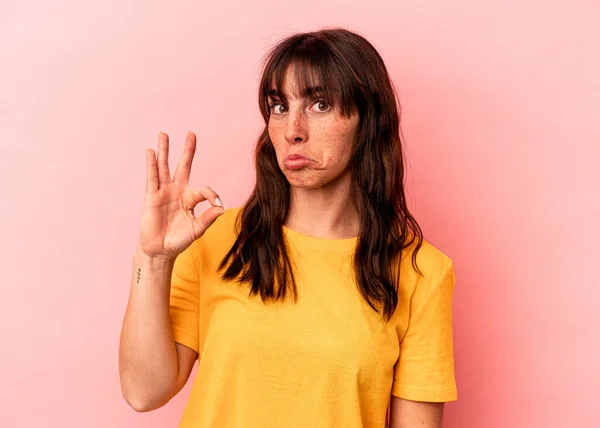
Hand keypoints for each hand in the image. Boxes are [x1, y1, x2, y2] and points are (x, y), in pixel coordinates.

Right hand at [138, 131, 224, 259]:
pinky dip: (152, 164)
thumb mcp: (197, 229)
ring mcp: (164, 192)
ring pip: (165, 167)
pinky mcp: (152, 197)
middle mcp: (178, 192)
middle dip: (188, 150)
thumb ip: (208, 218)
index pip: (204, 190)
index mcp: (190, 199)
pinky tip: (151, 152)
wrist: (160, 250)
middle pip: (184, 166)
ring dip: (165, 150)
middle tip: (191, 133)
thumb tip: (222, 208)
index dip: (212, 195)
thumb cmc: (179, 240)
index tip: (218, 204)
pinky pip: (152, 178)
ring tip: (164, 134)